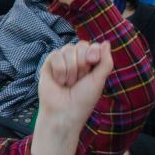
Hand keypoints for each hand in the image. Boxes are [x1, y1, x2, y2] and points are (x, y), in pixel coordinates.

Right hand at [30, 40, 112, 154]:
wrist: (64, 113)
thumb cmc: (83, 100)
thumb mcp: (99, 81)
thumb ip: (106, 62)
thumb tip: (106, 42)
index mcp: (89, 63)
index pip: (92, 45)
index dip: (92, 53)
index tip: (92, 64)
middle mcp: (75, 60)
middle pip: (81, 45)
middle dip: (82, 64)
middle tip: (78, 80)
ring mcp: (61, 61)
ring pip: (68, 49)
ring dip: (71, 70)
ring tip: (68, 83)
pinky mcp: (48, 64)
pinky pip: (56, 54)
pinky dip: (60, 70)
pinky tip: (59, 81)